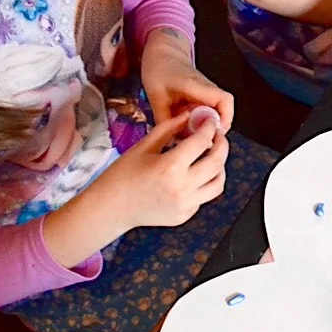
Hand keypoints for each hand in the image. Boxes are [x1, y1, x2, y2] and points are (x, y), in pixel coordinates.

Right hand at [88, 113, 228, 231]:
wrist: (110, 208)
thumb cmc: (121, 176)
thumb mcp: (143, 146)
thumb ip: (169, 128)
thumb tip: (189, 116)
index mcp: (170, 167)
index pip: (201, 142)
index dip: (209, 128)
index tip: (209, 122)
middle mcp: (182, 188)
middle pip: (217, 162)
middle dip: (222, 145)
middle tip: (217, 136)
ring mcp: (185, 204)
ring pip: (218, 183)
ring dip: (220, 167)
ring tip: (212, 156)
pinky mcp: (185, 215)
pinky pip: (204, 196)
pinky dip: (205, 183)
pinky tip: (195, 174)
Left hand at [141, 28, 233, 131]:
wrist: (163, 54)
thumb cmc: (160, 71)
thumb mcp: (156, 96)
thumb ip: (164, 118)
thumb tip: (172, 140)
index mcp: (198, 86)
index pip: (224, 100)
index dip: (225, 118)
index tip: (213, 132)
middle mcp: (208, 89)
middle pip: (225, 110)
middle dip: (216, 128)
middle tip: (201, 141)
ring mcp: (209, 92)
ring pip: (219, 112)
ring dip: (210, 126)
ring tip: (195, 136)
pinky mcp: (205, 96)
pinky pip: (211, 111)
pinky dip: (204, 122)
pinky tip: (191, 128)